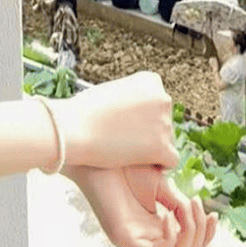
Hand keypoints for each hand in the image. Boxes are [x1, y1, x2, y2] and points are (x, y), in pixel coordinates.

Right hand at [51, 71, 176, 170]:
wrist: (74, 128)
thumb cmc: (85, 112)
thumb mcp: (113, 92)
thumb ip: (132, 100)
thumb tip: (141, 116)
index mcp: (152, 80)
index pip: (158, 103)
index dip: (143, 118)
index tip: (125, 124)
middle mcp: (163, 98)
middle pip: (164, 121)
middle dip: (149, 132)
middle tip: (125, 140)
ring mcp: (164, 122)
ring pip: (167, 141)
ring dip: (152, 149)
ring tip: (127, 151)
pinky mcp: (162, 147)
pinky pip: (171, 160)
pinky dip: (159, 166)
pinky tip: (142, 166)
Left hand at [69, 164, 216, 246]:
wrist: (95, 154)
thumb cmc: (124, 165)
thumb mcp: (159, 184)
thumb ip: (177, 201)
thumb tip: (194, 212)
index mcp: (155, 225)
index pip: (187, 246)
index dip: (205, 235)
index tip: (213, 213)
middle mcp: (146, 237)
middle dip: (201, 237)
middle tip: (199, 207)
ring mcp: (135, 240)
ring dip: (190, 238)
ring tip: (187, 209)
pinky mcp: (124, 239)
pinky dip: (170, 240)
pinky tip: (169, 217)